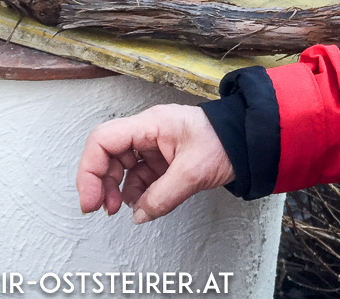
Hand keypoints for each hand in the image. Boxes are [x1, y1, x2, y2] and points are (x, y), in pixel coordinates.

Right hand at [76, 104, 234, 222]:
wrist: (249, 141)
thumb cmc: (226, 141)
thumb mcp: (193, 172)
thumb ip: (162, 196)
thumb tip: (138, 215)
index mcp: (151, 124)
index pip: (102, 141)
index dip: (89, 171)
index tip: (91, 200)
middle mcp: (148, 132)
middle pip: (108, 155)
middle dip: (102, 183)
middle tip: (105, 209)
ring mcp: (155, 145)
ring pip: (122, 167)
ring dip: (119, 190)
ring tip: (126, 208)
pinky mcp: (164, 158)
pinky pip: (140, 175)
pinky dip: (136, 191)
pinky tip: (142, 204)